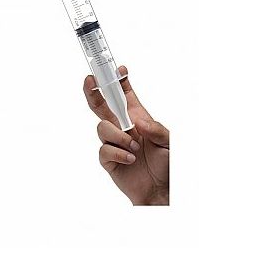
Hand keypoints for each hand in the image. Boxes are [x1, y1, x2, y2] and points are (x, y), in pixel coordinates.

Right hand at [83, 66, 168, 205]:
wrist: (162, 192)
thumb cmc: (168, 166)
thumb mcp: (170, 143)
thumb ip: (155, 128)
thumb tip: (138, 121)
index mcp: (138, 117)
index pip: (125, 94)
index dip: (119, 80)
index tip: (119, 68)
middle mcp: (123, 127)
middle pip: (102, 104)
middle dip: (94, 90)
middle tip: (90, 80)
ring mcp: (114, 142)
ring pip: (102, 127)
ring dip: (118, 136)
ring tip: (134, 148)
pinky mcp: (108, 160)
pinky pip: (103, 150)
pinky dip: (117, 152)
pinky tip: (130, 159)